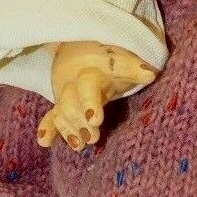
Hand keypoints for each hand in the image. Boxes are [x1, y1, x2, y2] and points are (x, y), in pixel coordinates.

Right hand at [37, 41, 157, 151]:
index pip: (95, 79)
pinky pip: (52, 115)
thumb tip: (150, 74)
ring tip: (80, 145)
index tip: (97, 119)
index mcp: (96, 68)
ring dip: (69, 127)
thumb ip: (135, 67)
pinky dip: (48, 128)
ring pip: (63, 108)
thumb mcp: (124, 60)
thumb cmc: (110, 61)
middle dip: (82, 117)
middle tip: (93, 137)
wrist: (81, 51)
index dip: (93, 100)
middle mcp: (79, 80)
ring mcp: (68, 92)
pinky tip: (45, 142)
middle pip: (76, 97)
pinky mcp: (61, 104)